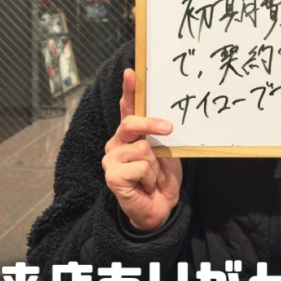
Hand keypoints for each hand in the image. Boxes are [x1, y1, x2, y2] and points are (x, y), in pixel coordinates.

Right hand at [102, 69, 182, 232]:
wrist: (159, 208)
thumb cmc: (162, 178)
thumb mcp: (167, 152)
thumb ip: (160, 137)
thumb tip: (166, 122)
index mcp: (130, 135)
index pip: (127, 108)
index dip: (129, 90)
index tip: (132, 72)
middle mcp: (117, 143)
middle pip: (131, 123)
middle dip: (152, 126)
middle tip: (168, 130)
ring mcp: (111, 159)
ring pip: (142, 149)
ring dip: (155, 166)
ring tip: (152, 177)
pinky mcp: (111, 176)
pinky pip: (139, 167)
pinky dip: (149, 178)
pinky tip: (144, 186)